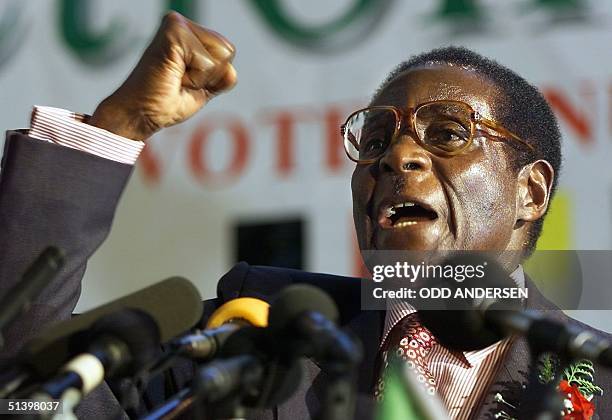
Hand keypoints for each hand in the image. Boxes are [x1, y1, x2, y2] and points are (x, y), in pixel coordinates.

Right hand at [89, 11, 235, 140]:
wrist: (140, 114)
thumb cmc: (165, 103)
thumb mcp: (203, 90)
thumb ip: (221, 78)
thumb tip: (231, 71)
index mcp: (188, 34)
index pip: (228, 52)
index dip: (213, 77)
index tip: (184, 82)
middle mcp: (181, 24)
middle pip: (228, 51)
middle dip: (210, 76)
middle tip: (179, 82)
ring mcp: (177, 25)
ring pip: (222, 55)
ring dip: (202, 78)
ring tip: (176, 79)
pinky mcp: (174, 33)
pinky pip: (209, 63)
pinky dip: (196, 79)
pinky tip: (173, 77)